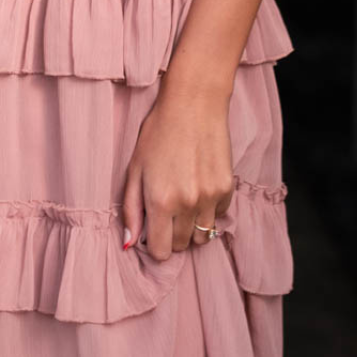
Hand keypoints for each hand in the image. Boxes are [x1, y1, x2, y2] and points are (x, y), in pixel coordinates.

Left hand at [121, 76, 234, 259]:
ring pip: (202, 236)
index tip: (152, 230)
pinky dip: (208, 210)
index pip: (161, 251)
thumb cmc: (158, 133)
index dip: (154, 244)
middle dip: (171, 235)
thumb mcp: (135, 170)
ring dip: (191, 227)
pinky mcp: (227, 188)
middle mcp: (187, 204)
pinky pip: (218, 216)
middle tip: (166, 211)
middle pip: (181, 246)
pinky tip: (199, 187)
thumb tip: (130, 244)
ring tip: (183, 203)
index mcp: (160, 201)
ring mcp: (210, 197)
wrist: (193, 104)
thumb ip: (131, 210)